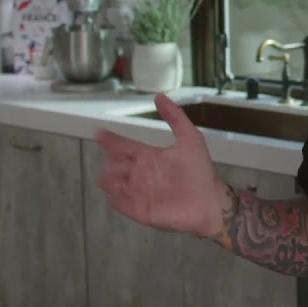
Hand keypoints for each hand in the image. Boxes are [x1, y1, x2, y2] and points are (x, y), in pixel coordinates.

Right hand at [95, 94, 226, 236]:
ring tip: (119, 174)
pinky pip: (119, 202)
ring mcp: (138, 192)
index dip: (110, 140)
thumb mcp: (190, 139)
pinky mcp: (139, 210)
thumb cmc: (199, 171)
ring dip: (109, 178)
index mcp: (148, 156)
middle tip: (119, 159)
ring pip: (111, 183)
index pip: (123, 146)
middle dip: (110, 160)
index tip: (99, 132)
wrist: (209, 201)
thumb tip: (159, 96)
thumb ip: (175, 117)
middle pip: (113, 164)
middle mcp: (140, 173)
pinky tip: (119, 189)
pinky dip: (114, 196)